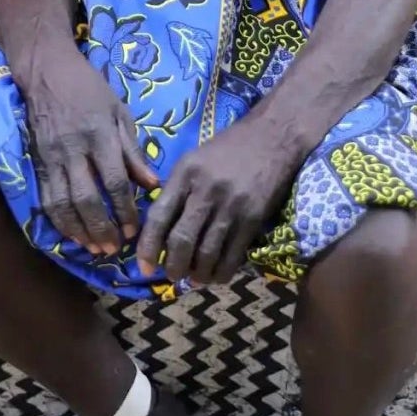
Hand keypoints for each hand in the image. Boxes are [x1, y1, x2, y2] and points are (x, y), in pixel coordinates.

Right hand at [22, 49, 159, 255]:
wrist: (47, 71)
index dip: (124, 209)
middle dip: (102, 227)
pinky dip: (58, 220)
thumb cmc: (89, 89)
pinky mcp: (37, 161)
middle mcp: (74, 149)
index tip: (134, 229)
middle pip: (87, 198)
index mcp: (99, 135)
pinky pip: (46, 197)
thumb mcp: (120, 112)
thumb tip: (152, 184)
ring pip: (63, 203)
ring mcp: (52, 157)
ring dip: (79, 230)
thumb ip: (133, 150)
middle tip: (115, 247)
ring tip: (94, 248)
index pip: (114, 181)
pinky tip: (72, 233)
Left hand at [135, 114, 296, 285]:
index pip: (159, 216)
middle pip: (182, 240)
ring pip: (207, 253)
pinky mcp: (253, 219)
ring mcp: (231, 206)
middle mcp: (206, 190)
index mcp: (185, 173)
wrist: (272, 137)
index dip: (148, 246)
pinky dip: (221, 272)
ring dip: (197, 274)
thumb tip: (159, 229)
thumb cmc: (227, 149)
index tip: (144, 267)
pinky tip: (215, 275)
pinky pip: (233, 256)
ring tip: (193, 278)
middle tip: (172, 275)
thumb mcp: (193, 159)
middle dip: (173, 266)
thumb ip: (176, 189)